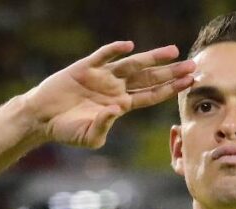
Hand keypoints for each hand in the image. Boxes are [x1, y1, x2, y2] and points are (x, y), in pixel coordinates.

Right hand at [23, 41, 194, 148]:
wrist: (42, 118)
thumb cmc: (67, 131)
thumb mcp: (89, 136)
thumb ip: (104, 126)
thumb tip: (117, 110)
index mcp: (121, 105)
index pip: (151, 96)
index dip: (171, 89)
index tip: (190, 83)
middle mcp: (116, 88)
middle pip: (149, 78)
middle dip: (170, 72)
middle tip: (192, 65)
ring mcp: (102, 76)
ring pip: (132, 65)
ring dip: (152, 58)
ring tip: (173, 51)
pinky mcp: (85, 67)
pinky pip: (102, 56)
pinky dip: (114, 50)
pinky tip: (128, 46)